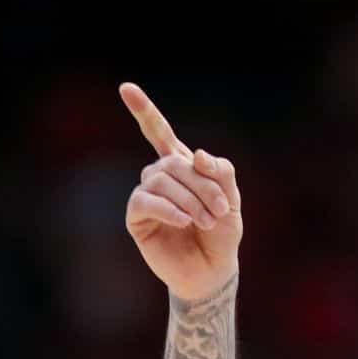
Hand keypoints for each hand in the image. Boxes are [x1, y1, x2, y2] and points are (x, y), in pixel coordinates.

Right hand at [121, 82, 243, 300]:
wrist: (213, 270)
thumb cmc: (222, 235)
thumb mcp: (231, 200)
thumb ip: (221, 173)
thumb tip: (197, 155)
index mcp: (182, 167)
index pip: (159, 133)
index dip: (143, 111)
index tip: (126, 88)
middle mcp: (160, 177)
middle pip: (174, 162)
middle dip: (202, 184)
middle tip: (221, 211)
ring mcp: (147, 196)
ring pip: (161, 179)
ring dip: (189, 199)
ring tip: (206, 220)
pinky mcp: (137, 218)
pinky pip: (146, 201)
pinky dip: (168, 209)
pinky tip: (184, 221)